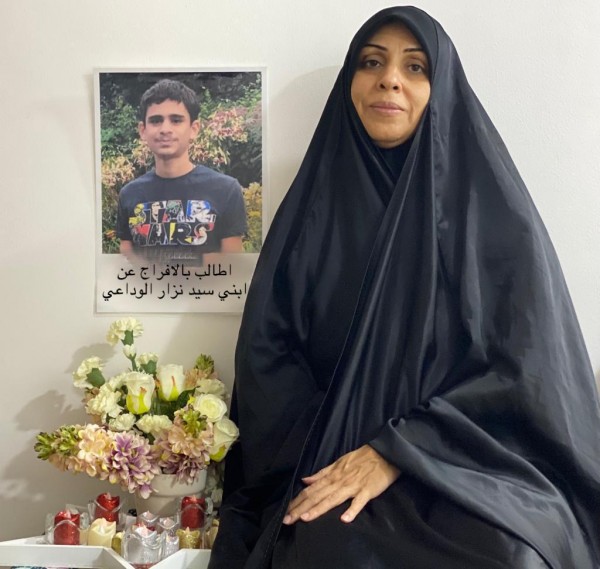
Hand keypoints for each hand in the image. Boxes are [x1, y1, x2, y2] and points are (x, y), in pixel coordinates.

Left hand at [282, 444, 399, 524]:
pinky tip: (344, 519)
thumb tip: (305, 480)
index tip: (285, 512)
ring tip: (305, 519)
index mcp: (332, 475)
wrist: (384, 453)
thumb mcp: (338, 463)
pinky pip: (359, 502)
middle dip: (301, 508)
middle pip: (317, 496)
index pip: (310, 490)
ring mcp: (353, 486)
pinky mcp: (367, 491)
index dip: (297, 501)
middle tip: (287, 520)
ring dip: (318, 509)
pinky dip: (352, 510)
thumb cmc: (361, 459)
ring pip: (332, 499)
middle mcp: (339, 481)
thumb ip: (322, 474)